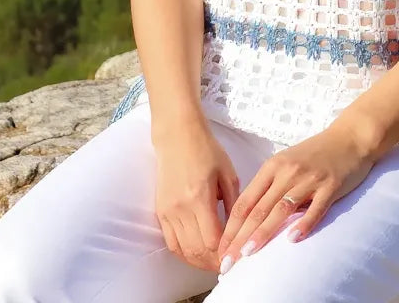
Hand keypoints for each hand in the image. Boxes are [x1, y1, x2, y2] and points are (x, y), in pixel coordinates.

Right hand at [154, 126, 240, 273]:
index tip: (235, 253)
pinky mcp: (160, 212)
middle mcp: (180, 208)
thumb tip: (239, 230)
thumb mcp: (228, 174)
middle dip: (213, 261)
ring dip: (199, 261)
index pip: (212, 239)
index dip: (224, 251)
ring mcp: (168, 211)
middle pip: (197, 250)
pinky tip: (196, 252)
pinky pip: (171, 242)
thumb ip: (234, 204)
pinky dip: (184, 252)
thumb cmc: (206, 150)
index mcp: (200, 197)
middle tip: (227, 262)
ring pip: (183, 250)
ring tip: (213, 261)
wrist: (177, 136)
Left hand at [216, 124, 375, 273]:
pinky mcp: (330, 186)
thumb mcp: (286, 162)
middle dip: (240, 237)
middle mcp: (288, 172)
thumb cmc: (315, 153)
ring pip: (281, 209)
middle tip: (228, 260)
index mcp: (273, 166)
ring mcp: (309, 179)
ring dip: (263, 233)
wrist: (350, 137)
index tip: (221, 249)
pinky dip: (303, 224)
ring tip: (249, 252)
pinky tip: (293, 239)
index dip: (231, 227)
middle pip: (259, 208)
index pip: (246, 201)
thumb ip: (269, 185)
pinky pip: (315, 208)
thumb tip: (249, 216)